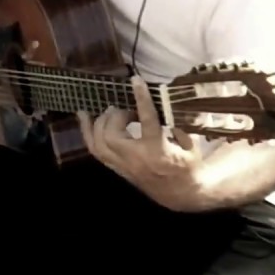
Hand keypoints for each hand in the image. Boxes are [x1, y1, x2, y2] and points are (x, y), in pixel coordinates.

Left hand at [77, 76, 205, 209]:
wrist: (180, 194)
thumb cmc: (187, 165)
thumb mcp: (190, 144)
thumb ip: (176, 124)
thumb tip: (163, 103)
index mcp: (158, 151)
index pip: (147, 121)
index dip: (141, 99)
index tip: (136, 81)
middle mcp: (136, 159)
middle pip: (111, 134)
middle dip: (116, 116)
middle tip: (126, 109)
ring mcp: (123, 166)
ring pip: (98, 144)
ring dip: (100, 122)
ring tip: (110, 111)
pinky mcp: (116, 168)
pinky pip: (95, 150)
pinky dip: (87, 131)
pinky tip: (84, 115)